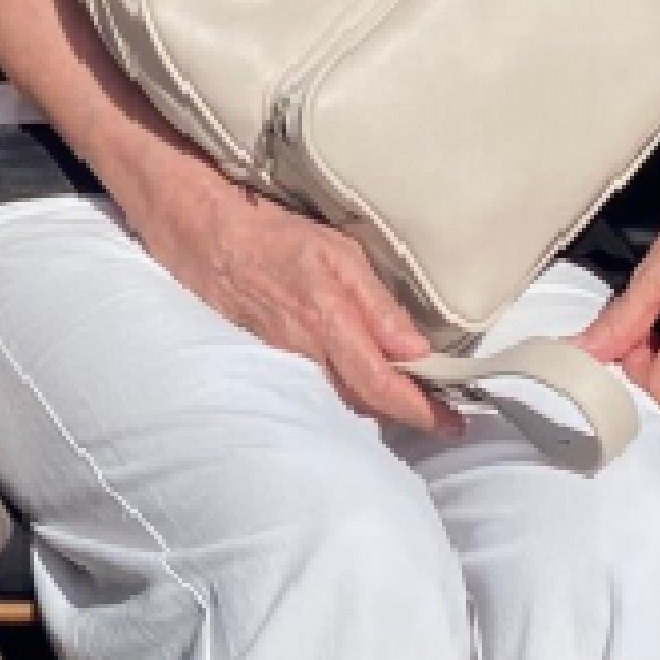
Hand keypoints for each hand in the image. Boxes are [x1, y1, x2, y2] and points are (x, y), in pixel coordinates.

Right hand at [130, 166, 439, 432]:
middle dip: (404, 412)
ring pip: (340, 396)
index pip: (382, 387)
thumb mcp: (339, 255)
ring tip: (406, 398)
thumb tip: (415, 348)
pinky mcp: (269, 357)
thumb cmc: (275, 238)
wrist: (207, 236)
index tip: (452, 423)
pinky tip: (357, 379)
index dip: (420, 411)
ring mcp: (285, 361)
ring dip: (375, 402)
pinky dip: (345, 388)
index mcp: (330, 328)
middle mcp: (307, 355)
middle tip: (439, 413)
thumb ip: (376, 304)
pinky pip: (316, 384)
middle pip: (364, 403)